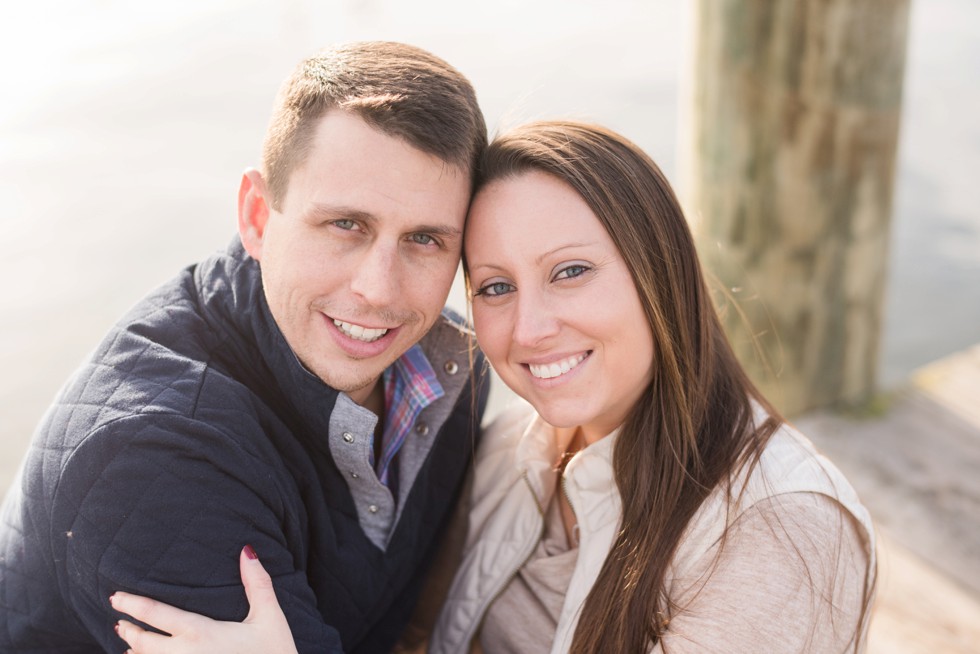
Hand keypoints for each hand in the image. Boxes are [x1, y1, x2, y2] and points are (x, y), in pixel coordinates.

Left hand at [111, 545, 297, 653]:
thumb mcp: (269, 617)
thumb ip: (257, 583)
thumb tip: (247, 550)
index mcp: (201, 634)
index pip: (156, 615)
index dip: (133, 604)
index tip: (115, 596)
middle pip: (143, 642)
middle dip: (129, 629)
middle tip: (119, 620)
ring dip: (135, 651)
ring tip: (128, 642)